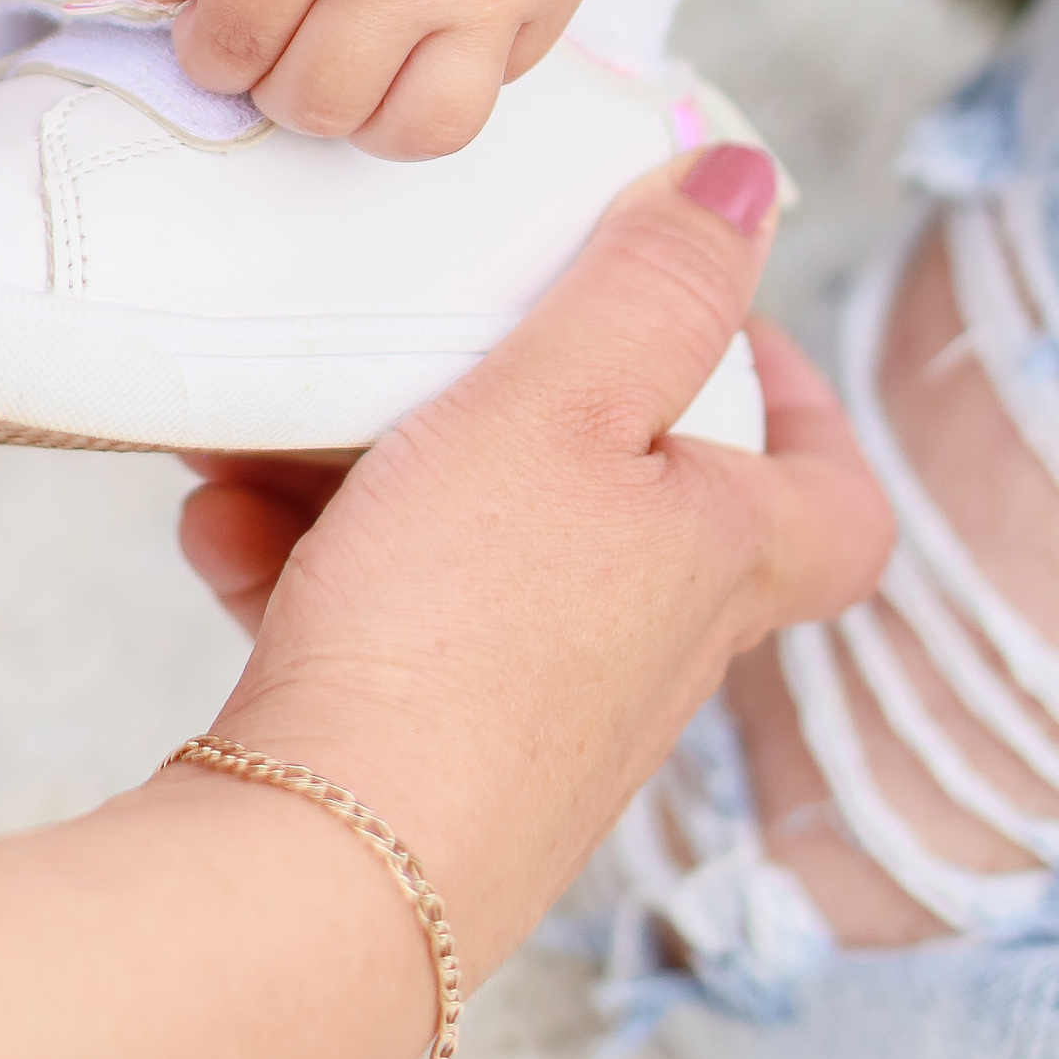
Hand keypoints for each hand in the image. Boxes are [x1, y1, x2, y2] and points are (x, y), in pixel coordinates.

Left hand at [133, 0, 620, 157]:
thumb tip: (173, 0)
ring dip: (367, 111)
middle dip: (274, 83)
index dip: (205, 51)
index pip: (232, 43)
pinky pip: (500, 82)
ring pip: (418, 131)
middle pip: (317, 103)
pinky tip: (428, 17)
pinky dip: (451, 70)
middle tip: (276, 36)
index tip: (210, 27)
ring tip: (354, 58)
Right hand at [175, 158, 889, 977]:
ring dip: (369, 473)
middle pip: (624, 503)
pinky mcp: (412, 762)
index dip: (803, 407)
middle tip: (444, 334)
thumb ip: (654, 281)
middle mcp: (643, 653)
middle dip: (519, 400)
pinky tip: (224, 525)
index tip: (710, 312)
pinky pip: (365, 623)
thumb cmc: (460, 638)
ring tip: (278, 424)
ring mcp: (530, 719)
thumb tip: (751, 182)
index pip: (834, 505)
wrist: (325, 876)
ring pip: (470, 552)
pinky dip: (296, 561)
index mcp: (714, 564)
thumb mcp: (561, 401)